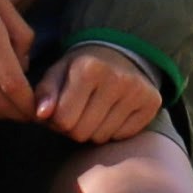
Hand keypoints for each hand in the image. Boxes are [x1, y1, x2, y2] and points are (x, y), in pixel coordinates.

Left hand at [35, 46, 162, 147]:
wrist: (119, 55)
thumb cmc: (80, 69)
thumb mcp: (57, 74)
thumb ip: (44, 94)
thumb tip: (41, 115)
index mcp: (88, 68)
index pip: (63, 120)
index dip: (57, 121)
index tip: (61, 109)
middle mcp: (117, 78)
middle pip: (82, 132)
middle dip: (74, 128)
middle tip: (78, 112)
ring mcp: (138, 91)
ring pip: (102, 138)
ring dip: (93, 130)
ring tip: (94, 112)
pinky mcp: (152, 103)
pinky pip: (123, 136)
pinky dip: (113, 131)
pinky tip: (113, 113)